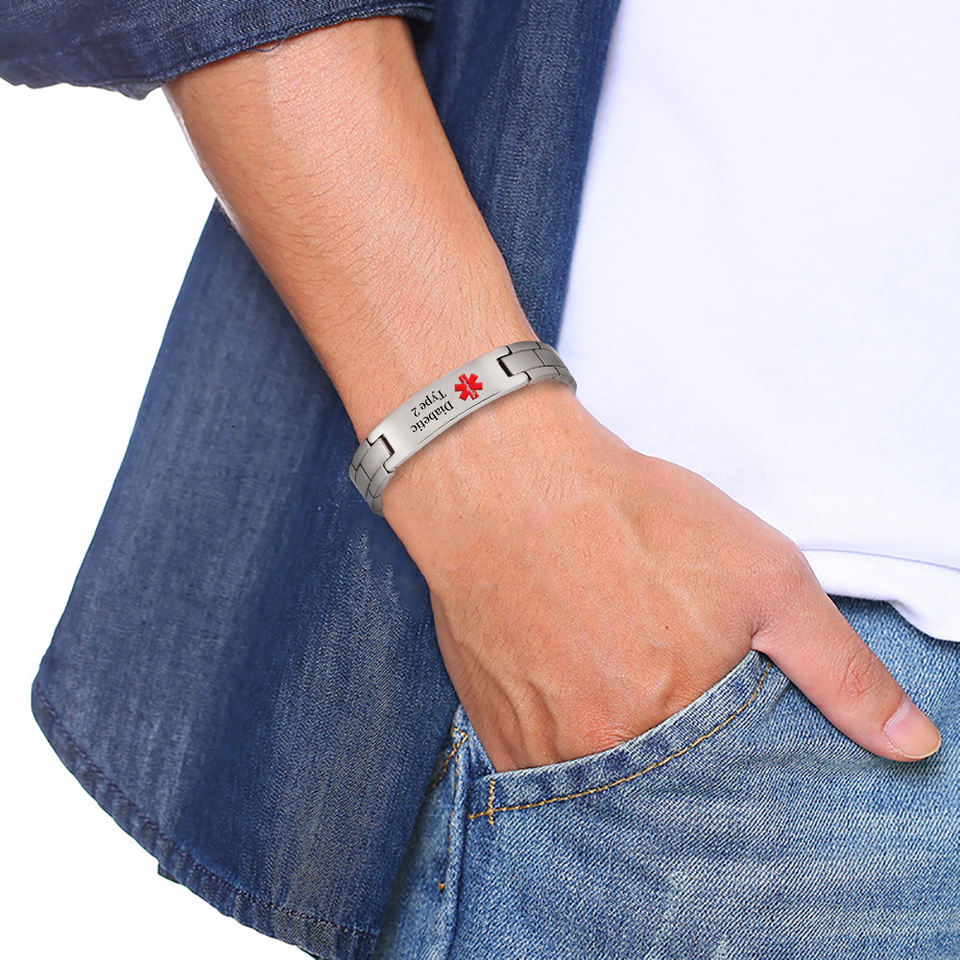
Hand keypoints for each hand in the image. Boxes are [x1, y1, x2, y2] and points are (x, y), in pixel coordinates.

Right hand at [383, 381, 941, 771]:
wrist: (503, 481)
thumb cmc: (630, 516)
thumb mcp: (765, 576)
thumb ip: (841, 671)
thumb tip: (914, 746)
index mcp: (671, 727)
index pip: (722, 788)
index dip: (720, 741)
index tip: (704, 700)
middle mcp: (597, 752)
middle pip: (653, 780)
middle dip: (662, 731)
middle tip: (645, 659)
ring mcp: (534, 743)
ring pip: (593, 770)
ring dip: (607, 729)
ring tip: (603, 654)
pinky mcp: (490, 723)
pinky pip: (537, 756)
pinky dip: (560, 723)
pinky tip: (562, 662)